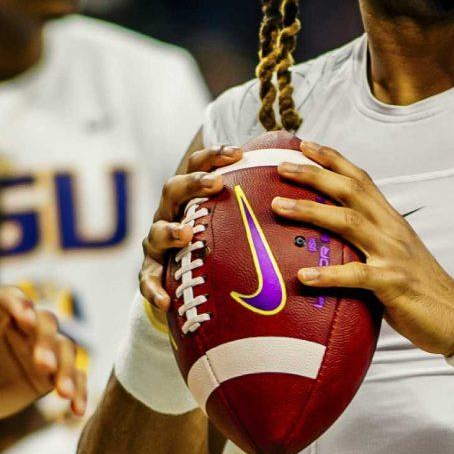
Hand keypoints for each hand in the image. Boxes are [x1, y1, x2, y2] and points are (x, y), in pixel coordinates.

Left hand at [0, 290, 84, 425]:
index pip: (8, 298)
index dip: (19, 305)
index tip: (26, 319)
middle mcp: (17, 325)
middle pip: (44, 322)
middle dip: (46, 341)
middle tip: (44, 367)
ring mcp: (35, 349)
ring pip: (63, 347)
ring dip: (68, 367)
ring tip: (63, 393)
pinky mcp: (46, 375)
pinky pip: (71, 376)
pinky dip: (78, 390)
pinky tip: (77, 410)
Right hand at [138, 145, 241, 322]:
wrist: (183, 278)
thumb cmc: (216, 240)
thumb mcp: (231, 219)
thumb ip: (255, 205)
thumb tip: (306, 186)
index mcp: (190, 196)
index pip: (197, 166)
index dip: (214, 156)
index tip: (239, 153)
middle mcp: (170, 213)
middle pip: (173, 190)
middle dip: (192, 184)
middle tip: (215, 184)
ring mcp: (157, 243)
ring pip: (157, 232)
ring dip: (171, 231)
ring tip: (186, 234)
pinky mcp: (151, 271)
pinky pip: (147, 280)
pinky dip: (153, 288)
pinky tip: (165, 300)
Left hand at [273, 142, 453, 354]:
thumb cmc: (419, 289)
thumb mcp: (394, 255)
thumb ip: (368, 242)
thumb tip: (329, 241)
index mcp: (391, 221)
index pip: (361, 179)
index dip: (333, 159)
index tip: (304, 144)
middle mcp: (392, 230)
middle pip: (351, 191)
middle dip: (314, 175)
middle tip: (280, 167)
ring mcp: (393, 255)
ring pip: (349, 223)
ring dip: (311, 211)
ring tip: (278, 207)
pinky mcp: (393, 284)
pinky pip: (357, 275)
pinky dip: (329, 274)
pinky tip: (304, 276)